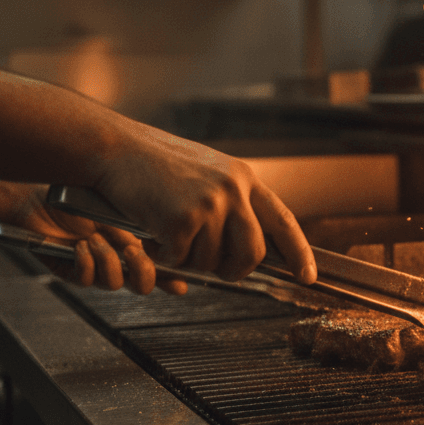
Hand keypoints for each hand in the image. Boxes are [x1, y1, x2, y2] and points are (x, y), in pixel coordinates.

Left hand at [0, 179, 184, 294]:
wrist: (41, 195)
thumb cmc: (80, 196)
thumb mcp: (122, 209)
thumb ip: (147, 225)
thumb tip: (182, 230)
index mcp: (133, 247)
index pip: (160, 271)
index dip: (170, 280)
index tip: (179, 282)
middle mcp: (116, 262)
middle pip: (142, 286)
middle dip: (142, 271)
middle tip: (132, 251)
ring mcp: (94, 269)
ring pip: (113, 284)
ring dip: (107, 260)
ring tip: (94, 238)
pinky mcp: (69, 272)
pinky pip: (85, 280)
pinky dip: (85, 262)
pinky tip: (80, 245)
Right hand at [91, 127, 316, 283]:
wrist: (116, 147)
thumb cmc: (155, 164)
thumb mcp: (207, 173)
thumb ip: (231, 203)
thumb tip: (247, 249)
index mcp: (244, 178)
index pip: (284, 221)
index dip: (299, 253)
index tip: (308, 277)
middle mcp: (233, 189)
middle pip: (252, 253)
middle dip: (233, 270)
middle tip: (213, 269)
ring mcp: (209, 203)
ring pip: (212, 262)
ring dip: (188, 259)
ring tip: (169, 234)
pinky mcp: (182, 218)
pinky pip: (181, 260)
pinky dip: (164, 255)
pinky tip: (152, 232)